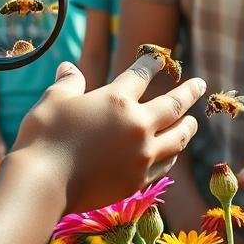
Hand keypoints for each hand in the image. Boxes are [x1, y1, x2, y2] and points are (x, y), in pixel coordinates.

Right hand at [12, 57, 202, 213]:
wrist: (42, 185)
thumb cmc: (43, 137)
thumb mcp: (53, 100)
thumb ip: (68, 83)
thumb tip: (68, 66)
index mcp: (116, 100)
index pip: (142, 75)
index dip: (152, 63)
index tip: (161, 58)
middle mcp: (137, 126)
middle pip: (173, 105)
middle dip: (190, 92)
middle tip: (201, 85)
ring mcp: (141, 156)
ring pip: (177, 139)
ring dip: (188, 127)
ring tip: (194, 121)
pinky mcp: (137, 181)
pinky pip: (165, 165)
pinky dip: (172, 155)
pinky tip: (173, 152)